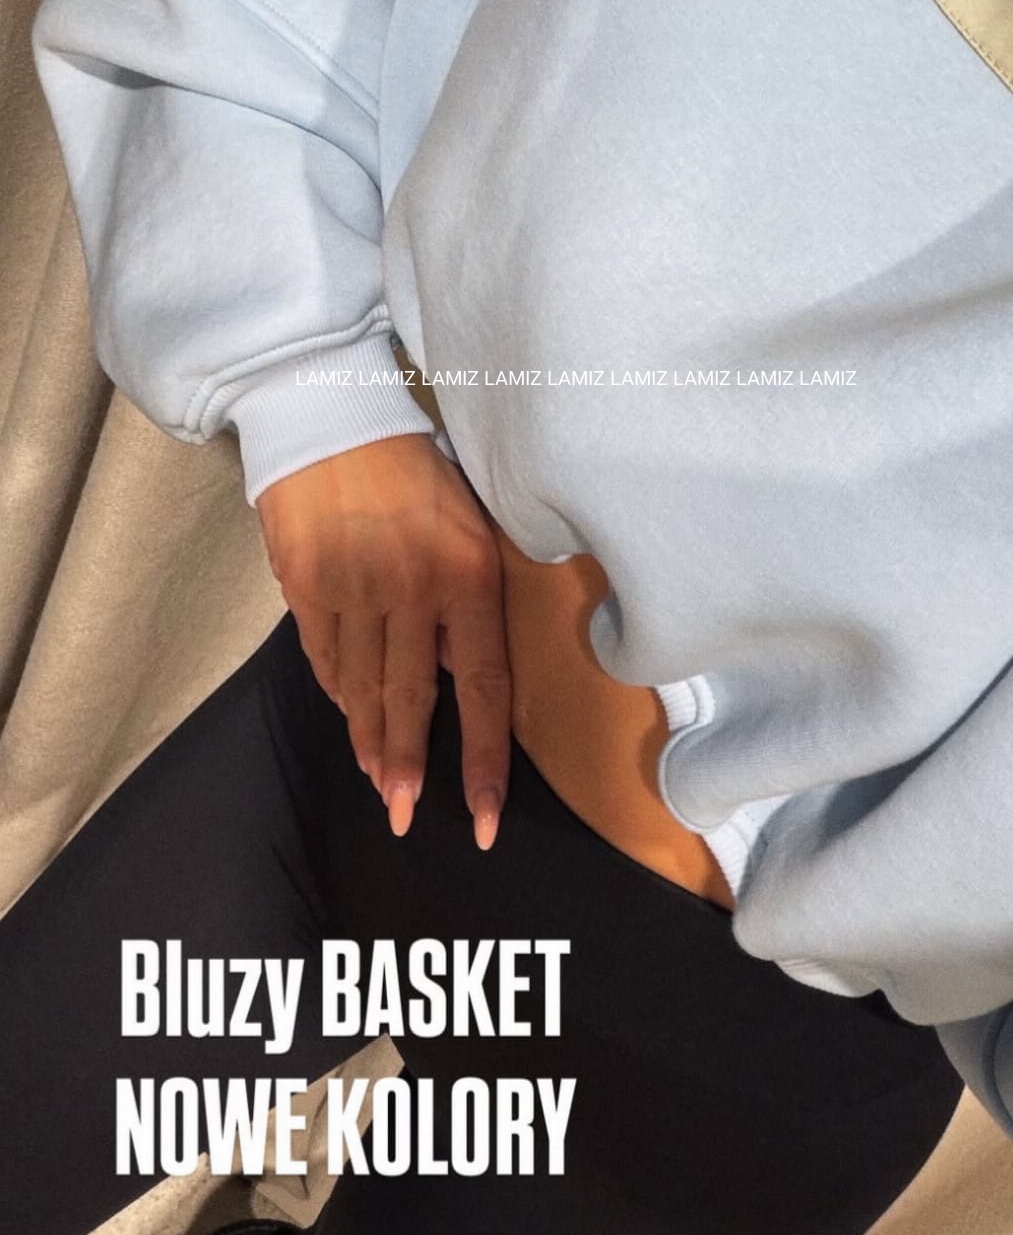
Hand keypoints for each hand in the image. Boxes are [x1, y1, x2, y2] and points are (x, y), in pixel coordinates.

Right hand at [256, 434, 510, 848]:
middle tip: (405, 819)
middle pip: (414, 700)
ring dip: (372, 742)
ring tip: (381, 783)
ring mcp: (354, 588)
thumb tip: (458, 675)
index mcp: (468, 573)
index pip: (483, 688)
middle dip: (410, 769)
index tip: (484, 818)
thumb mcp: (469, 523)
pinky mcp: (305, 584)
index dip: (485, 760)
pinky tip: (351, 718)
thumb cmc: (414, 469)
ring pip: (365, 689)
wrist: (334, 414)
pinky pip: (325, 657)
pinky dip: (340, 693)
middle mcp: (413, 588)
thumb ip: (470, 596)